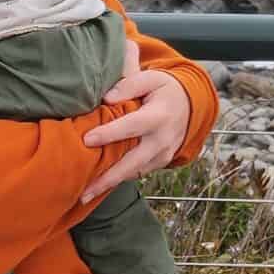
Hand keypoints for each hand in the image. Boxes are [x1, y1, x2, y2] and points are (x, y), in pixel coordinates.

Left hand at [78, 65, 189, 205]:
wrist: (190, 106)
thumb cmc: (163, 90)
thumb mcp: (151, 79)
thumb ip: (129, 84)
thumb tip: (106, 99)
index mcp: (159, 115)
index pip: (132, 125)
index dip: (110, 133)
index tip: (87, 140)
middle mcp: (162, 139)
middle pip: (133, 162)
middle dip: (108, 178)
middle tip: (84, 192)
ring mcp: (162, 155)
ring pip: (133, 172)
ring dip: (109, 184)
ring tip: (85, 195)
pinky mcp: (160, 163)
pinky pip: (137, 173)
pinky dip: (119, 178)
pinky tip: (99, 185)